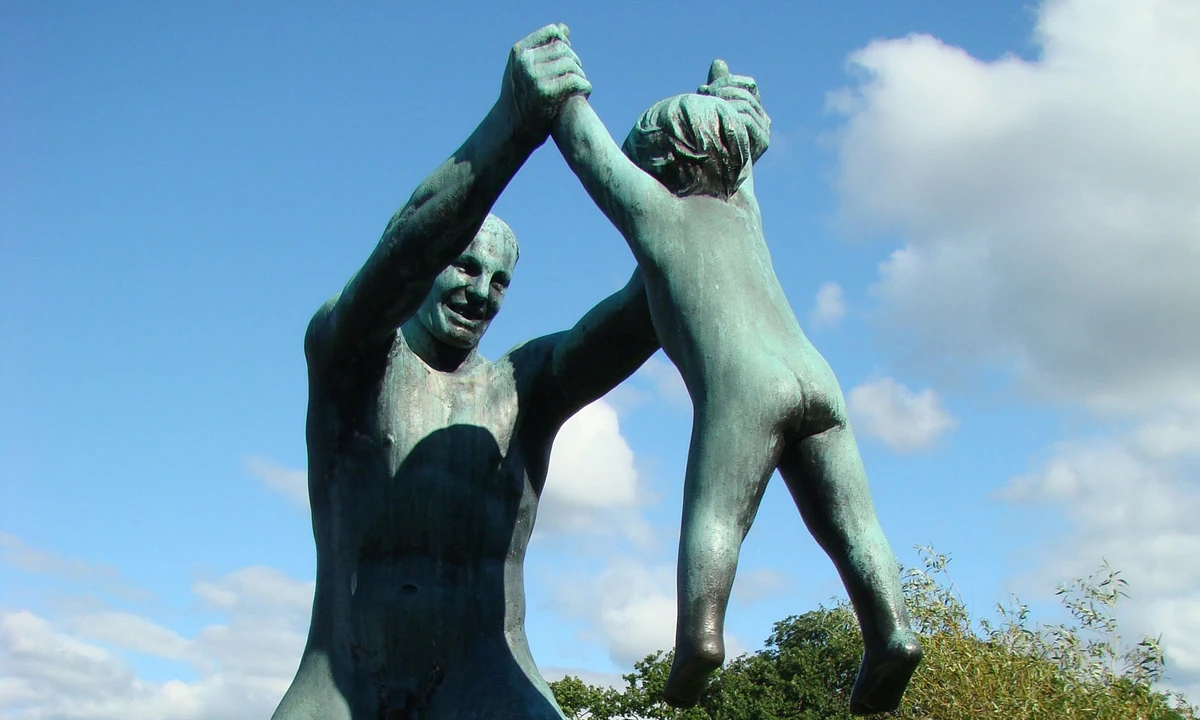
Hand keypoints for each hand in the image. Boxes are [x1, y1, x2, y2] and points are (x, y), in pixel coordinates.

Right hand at [500, 24, 591, 144]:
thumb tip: (564, 28)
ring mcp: (534, 77)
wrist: (513, 129)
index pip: (552, 32)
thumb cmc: (522, 98)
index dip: (565, 42)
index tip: (568, 57)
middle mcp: (525, 61)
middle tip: (577, 77)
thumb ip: (543, 49)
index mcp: (519, 52)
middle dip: (575, 62)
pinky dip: (585, 87)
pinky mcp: (545, 93)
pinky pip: (575, 81)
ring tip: (581, 87)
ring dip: (581, 75)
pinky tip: (585, 94)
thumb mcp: (525, 69)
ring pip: (571, 65)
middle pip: (564, 49)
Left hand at [698, 59, 769, 161]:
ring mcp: (765, 132)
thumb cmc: (707, 146)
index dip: (727, 82)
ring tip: (705, 112)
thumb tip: (719, 62)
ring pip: (745, 105)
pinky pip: (746, 120)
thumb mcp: (710, 112)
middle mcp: (764, 120)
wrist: (711, 180)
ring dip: (722, 105)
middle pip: (747, 94)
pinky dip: (728, 118)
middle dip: (722, 93)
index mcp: (754, 110)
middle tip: (702, 99)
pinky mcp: (762, 143)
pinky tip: (713, 125)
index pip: (749, 84)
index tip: (704, 90)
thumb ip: (717, 88)